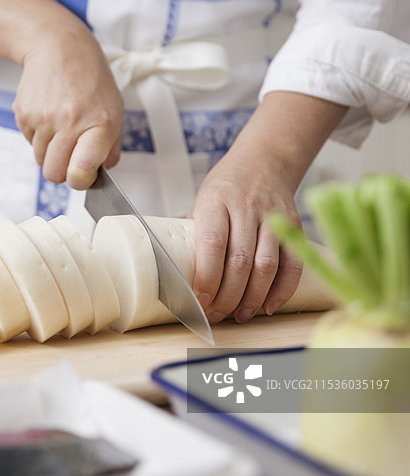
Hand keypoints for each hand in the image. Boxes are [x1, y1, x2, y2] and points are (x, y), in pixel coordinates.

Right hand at [0, 0, 123, 187]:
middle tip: (71, 156)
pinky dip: (39, 138)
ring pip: (40, 161)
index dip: (80, 181)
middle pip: (54, 174)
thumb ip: (111, 148)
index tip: (82, 176)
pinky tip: (49, 116)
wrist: (59, 48)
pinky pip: (29, 143)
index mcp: (99, 124)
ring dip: (50, 153)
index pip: (82, 169)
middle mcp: (69, 122)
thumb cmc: (92, 82)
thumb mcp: (114, 111)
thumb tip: (99, 175)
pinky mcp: (23, 114)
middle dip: (63, 172)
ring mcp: (43, 118)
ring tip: (62, 129)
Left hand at [190, 91, 347, 322]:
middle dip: (228, 295)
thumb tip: (180, 279)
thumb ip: (196, 235)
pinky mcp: (294, 225)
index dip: (207, 276)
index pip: (212, 243)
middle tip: (217, 315)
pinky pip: (292, 263)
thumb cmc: (226, 188)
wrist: (265, 161)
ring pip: (266, 266)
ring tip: (240, 315)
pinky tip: (268, 305)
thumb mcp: (203, 201)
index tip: (201, 300)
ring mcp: (272, 216)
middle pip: (240, 260)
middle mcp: (246, 207)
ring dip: (252, 298)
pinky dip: (282, 290)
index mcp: (216, 201)